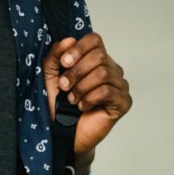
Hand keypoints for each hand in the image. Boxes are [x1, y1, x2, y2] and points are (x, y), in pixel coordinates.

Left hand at [43, 34, 131, 157]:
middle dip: (77, 71)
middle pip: (99, 56)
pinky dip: (90, 98)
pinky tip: (82, 106)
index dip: (78, 48)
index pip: (95, 40)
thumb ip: (55, 56)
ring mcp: (119, 85)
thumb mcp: (50, 77)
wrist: (64, 134)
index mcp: (95, 59)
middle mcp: (111, 69)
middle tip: (64, 86)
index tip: (64, 63)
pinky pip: (108, 91)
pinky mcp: (123, 102)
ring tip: (72, 99)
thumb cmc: (58, 105)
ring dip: (82, 87)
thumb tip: (69, 40)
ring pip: (103, 73)